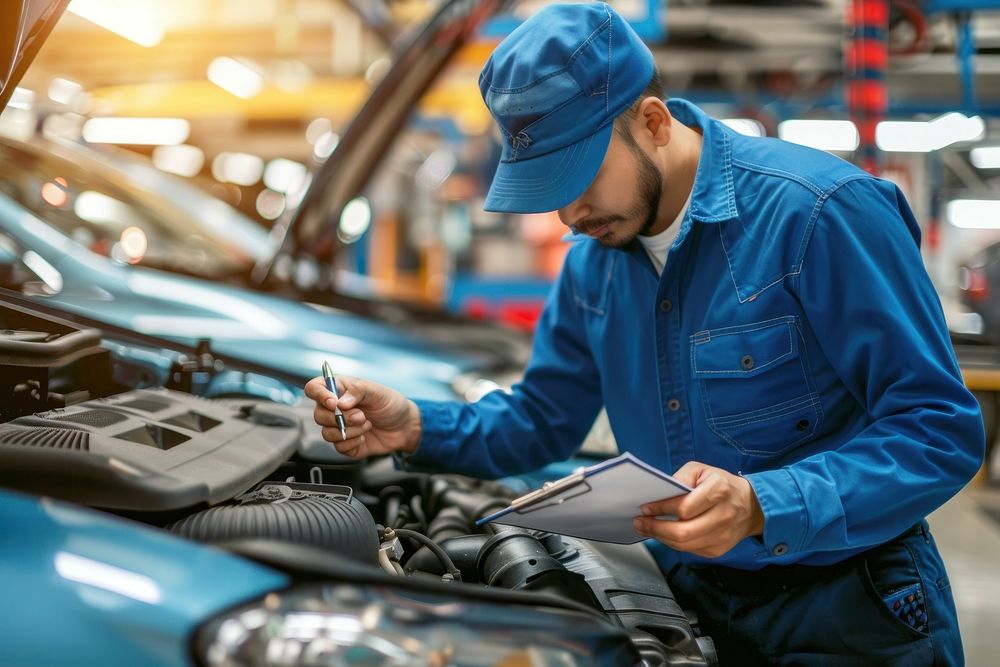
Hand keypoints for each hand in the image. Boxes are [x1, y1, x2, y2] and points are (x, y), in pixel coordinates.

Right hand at [304, 375, 421, 458]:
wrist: (403, 427)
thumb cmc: (390, 404)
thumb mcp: (377, 391)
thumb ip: (358, 391)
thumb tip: (340, 403)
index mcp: (339, 389)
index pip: (314, 388)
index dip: (319, 395)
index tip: (334, 403)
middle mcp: (334, 408)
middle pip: (318, 415)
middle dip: (340, 418)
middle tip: (361, 416)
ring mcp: (338, 427)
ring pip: (327, 433)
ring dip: (349, 431)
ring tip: (366, 424)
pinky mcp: (345, 444)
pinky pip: (338, 447)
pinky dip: (353, 443)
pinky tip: (364, 436)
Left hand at [632, 461, 763, 558]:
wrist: (752, 507)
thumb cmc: (723, 485)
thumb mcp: (702, 470)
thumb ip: (681, 477)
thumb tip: (661, 491)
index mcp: (718, 491)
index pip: (684, 507)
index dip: (661, 509)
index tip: (645, 508)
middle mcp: (722, 516)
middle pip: (682, 532)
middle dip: (655, 528)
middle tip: (640, 522)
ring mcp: (722, 536)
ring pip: (684, 545)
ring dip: (661, 538)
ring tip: (647, 528)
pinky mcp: (718, 550)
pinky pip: (689, 550)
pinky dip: (673, 543)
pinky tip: (664, 534)